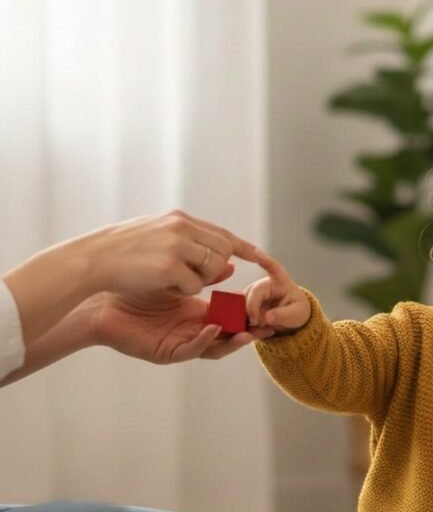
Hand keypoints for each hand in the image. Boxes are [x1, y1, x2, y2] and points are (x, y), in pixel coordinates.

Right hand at [82, 209, 260, 295]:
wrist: (91, 260)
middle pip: (223, 253)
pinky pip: (194, 287)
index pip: (222, 233)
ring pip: (213, 269)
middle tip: (189, 276)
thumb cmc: (123, 253)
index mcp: (180, 219)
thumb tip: (231, 263)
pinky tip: (160, 284)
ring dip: (198, 281)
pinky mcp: (170, 266)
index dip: (243, 247)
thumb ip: (194, 248)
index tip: (261, 257)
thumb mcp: (160, 241)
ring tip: (169, 277)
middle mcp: (183, 227)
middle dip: (214, 270)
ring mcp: (177, 246)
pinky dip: (181, 291)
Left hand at [88, 283, 274, 363]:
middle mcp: (194, 330)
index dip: (249, 311)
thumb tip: (230, 261)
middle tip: (269, 325)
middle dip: (250, 331)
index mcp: (198, 313)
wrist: (99, 300)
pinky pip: (191, 349)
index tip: (268, 303)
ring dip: (233, 341)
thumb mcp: (174, 275)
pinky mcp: (167, 352)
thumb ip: (201, 272)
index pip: (231, 315)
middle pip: (229, 334)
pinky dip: (204, 341)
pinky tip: (212, 329)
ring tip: (248, 332)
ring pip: (215, 346)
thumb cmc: (132, 285)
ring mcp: (182, 342)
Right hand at [244, 248, 310, 333]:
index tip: (256, 252)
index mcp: (280, 281)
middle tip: (257, 322)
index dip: (264, 260)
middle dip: (252, 308)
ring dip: (247, 315)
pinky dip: (242, 319)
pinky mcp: (246, 303)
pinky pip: (239, 310)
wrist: (290, 318)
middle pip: (253, 292)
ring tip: (258, 325)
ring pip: (242, 302)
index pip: (273, 268)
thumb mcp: (296, 314)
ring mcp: (253, 293)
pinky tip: (247, 326)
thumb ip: (283, 315)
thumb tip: (267, 317)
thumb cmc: (296, 311)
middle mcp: (264, 284)